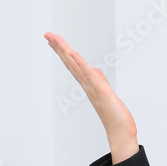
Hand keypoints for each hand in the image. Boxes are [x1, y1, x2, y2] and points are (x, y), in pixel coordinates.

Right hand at [44, 32, 138, 162]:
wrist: (120, 131)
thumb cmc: (114, 114)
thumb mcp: (107, 93)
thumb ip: (100, 81)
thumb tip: (94, 71)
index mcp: (88, 84)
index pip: (73, 65)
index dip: (63, 52)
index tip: (53, 41)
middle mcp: (87, 85)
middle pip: (70, 63)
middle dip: (59, 48)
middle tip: (47, 34)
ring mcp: (92, 88)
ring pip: (76, 66)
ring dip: (65, 51)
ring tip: (55, 39)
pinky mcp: (101, 91)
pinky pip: (89, 75)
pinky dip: (80, 64)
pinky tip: (73, 53)